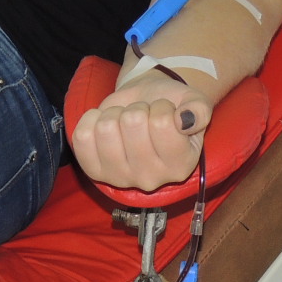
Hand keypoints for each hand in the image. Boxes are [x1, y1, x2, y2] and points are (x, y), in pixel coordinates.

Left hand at [70, 72, 211, 190]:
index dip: (161, 107)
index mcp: (181, 165)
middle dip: (137, 108)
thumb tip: (184, 120)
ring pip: (106, 127)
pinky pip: (81, 136)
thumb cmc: (171, 107)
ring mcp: (120, 178)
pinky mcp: (94, 172)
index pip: (162, 122)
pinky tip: (105, 123)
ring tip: (125, 120)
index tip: (165, 112)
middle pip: (132, 122)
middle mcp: (151, 179)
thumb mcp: (194, 102)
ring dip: (115, 113)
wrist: (146, 107)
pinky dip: (92, 119)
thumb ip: (199, 110)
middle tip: (143, 116)